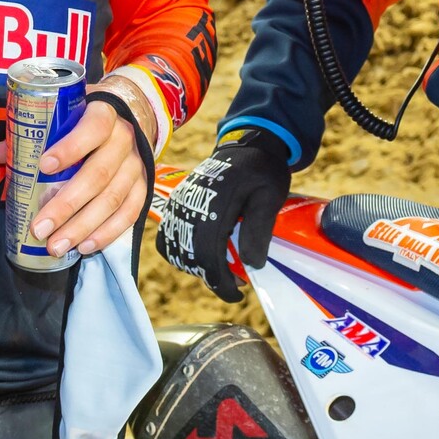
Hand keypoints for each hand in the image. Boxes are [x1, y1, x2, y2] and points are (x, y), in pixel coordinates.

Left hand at [0, 78, 154, 259]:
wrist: (131, 116)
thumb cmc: (85, 119)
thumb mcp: (63, 115)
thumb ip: (31, 132)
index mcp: (103, 114)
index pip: (92, 129)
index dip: (70, 148)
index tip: (43, 166)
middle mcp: (124, 140)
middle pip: (98, 175)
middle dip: (67, 205)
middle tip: (39, 228)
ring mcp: (136, 166)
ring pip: (112, 200)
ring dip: (82, 227)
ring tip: (55, 246)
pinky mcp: (143, 187)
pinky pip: (129, 213)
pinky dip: (107, 233)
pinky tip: (84, 246)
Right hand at [154, 131, 290, 303]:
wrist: (248, 144)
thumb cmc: (263, 170)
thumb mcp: (270, 196)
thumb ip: (258, 229)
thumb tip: (252, 265)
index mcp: (214, 203)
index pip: (209, 253)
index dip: (220, 280)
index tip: (236, 294)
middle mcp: (190, 204)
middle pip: (190, 254)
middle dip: (210, 276)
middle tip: (232, 284)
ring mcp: (180, 203)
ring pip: (175, 247)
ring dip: (196, 265)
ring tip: (220, 270)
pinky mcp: (177, 202)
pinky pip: (168, 235)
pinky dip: (181, 251)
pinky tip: (202, 254)